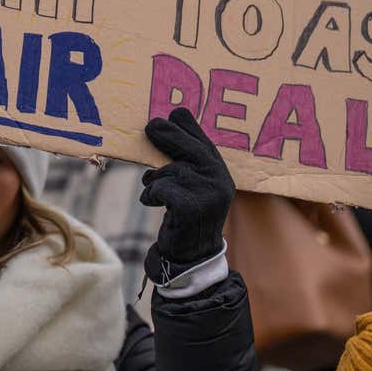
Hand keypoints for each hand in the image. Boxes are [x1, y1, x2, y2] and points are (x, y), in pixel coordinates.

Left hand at [141, 108, 234, 281]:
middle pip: (191, 149)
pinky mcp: (192, 207)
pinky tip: (151, 203)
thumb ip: (185, 162)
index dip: (189, 127)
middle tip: (150, 126)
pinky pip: (163, 188)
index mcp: (221, 173)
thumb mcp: (190, 187)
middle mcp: (220, 181)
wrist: (190, 257)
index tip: (175, 112)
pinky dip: (151, 194)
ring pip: (171, 170)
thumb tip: (165, 125)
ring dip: (154, 179)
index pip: (205, 142)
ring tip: (152, 191)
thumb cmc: (186, 217)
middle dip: (169, 134)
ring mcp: (208, 194)